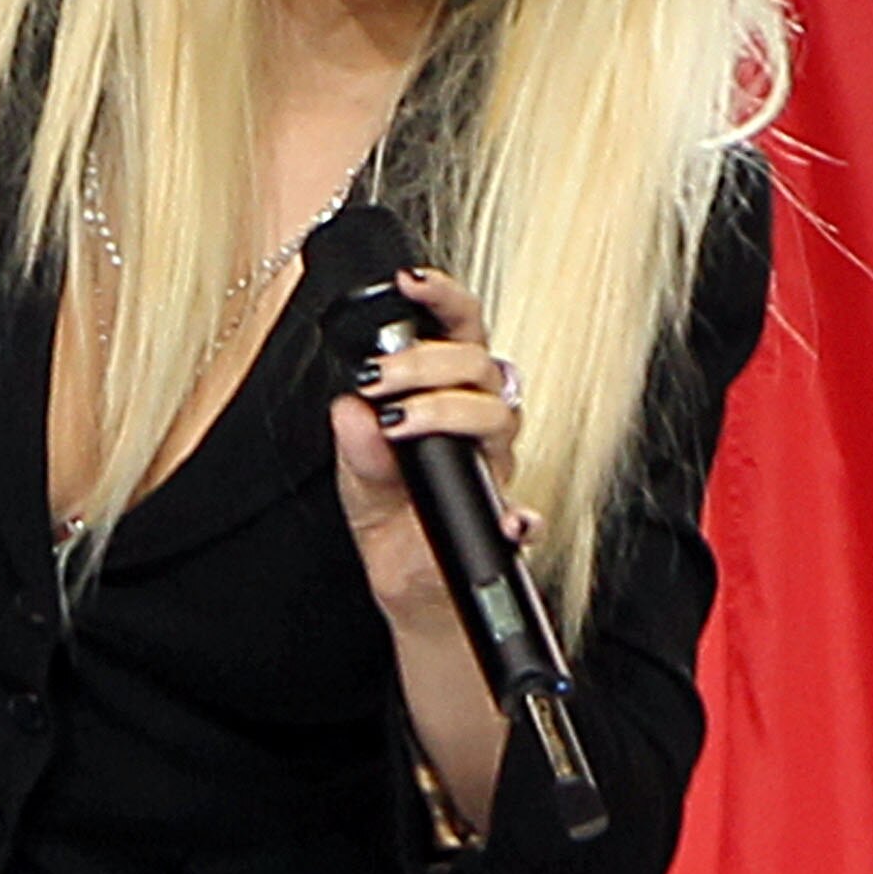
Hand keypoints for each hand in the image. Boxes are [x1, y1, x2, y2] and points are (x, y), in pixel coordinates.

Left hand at [329, 267, 531, 827]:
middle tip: (384, 379)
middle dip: (431, 361)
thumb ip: (357, 448)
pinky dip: (515, 516)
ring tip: (404, 426)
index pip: (460, 331)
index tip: (410, 278)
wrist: (419, 595)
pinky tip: (505, 518)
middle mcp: (482, 429)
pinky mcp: (504, 523)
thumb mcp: (358, 486)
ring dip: (453, 413)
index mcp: (448, 401)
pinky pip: (524, 514)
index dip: (444, 297)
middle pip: (484, 365)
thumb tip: (349, 408)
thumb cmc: (395, 527)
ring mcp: (494, 472)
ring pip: (502, 417)